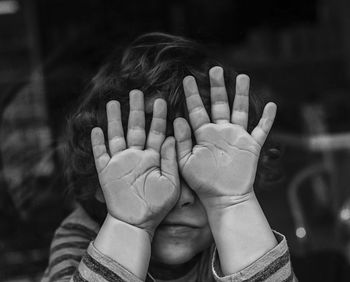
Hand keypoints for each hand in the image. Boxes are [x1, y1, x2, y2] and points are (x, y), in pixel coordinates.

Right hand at [91, 90, 179, 237]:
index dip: (158, 116)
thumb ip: (170, 159)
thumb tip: (171, 136)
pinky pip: (100, 154)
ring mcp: (120, 162)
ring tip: (114, 102)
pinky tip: (96, 129)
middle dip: (136, 110)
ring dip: (115, 120)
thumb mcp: (171, 182)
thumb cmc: (158, 206)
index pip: (156, 131)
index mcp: (153, 157)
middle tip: (137, 92)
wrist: (138, 223)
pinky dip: (97, 142)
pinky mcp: (106, 172)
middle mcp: (136, 156)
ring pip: (116, 135)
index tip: (161, 100)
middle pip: (135, 128)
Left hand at [173, 66, 275, 210]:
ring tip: (242, 77)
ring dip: (241, 95)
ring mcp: (237, 137)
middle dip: (217, 87)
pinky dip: (267, 119)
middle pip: (219, 104)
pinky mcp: (252, 146)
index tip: (187, 79)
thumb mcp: (186, 162)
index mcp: (203, 134)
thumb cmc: (202, 183)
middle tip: (215, 69)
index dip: (192, 95)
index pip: (196, 110)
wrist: (223, 198)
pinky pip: (262, 129)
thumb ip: (181, 141)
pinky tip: (271, 105)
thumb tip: (178, 119)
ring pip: (240, 110)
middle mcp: (220, 131)